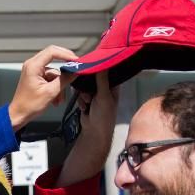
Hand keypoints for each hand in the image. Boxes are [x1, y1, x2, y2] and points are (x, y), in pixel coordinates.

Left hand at [8, 45, 77, 130]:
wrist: (19, 115)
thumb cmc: (29, 105)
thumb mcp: (50, 92)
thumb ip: (64, 80)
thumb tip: (75, 71)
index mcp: (33, 66)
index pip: (52, 51)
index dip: (66, 54)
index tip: (76, 61)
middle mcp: (32, 65)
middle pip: (54, 58)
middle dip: (64, 69)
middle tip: (74, 73)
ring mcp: (34, 71)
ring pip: (54, 72)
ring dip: (59, 84)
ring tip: (59, 98)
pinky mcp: (36, 77)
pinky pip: (50, 78)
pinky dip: (55, 87)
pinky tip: (55, 99)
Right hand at [58, 71, 120, 186]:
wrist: (94, 132)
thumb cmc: (104, 116)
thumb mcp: (103, 96)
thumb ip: (102, 79)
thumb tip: (103, 62)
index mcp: (113, 86)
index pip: (106, 71)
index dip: (99, 69)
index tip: (91, 67)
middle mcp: (105, 88)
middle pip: (92, 78)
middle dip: (88, 86)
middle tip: (90, 94)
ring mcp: (95, 94)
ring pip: (85, 86)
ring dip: (84, 95)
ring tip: (88, 103)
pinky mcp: (87, 99)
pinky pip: (80, 94)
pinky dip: (81, 101)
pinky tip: (85, 108)